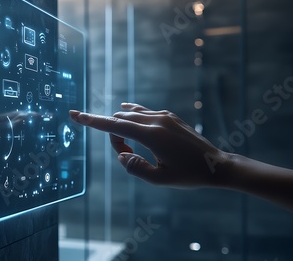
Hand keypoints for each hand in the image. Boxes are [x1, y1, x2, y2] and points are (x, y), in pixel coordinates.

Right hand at [69, 103, 229, 188]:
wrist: (217, 165)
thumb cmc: (189, 175)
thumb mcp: (160, 179)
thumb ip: (135, 168)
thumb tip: (123, 155)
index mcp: (152, 136)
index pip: (114, 125)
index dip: (92, 121)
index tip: (74, 114)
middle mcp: (156, 120)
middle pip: (120, 120)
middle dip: (113, 135)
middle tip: (126, 155)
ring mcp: (164, 116)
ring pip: (130, 114)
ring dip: (123, 127)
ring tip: (132, 148)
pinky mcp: (170, 116)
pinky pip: (143, 112)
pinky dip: (132, 117)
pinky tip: (126, 113)